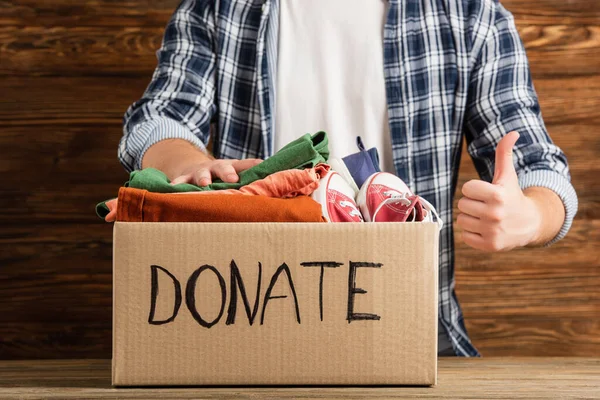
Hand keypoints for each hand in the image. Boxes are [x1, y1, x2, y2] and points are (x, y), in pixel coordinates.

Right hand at [171, 158, 261, 185]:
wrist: (193, 167)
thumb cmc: (223, 175)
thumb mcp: (238, 173)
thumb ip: (255, 176)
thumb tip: (288, 182)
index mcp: (233, 167)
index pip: (245, 165)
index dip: (253, 166)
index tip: (262, 167)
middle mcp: (217, 167)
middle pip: (223, 167)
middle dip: (227, 173)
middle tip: (233, 179)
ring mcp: (200, 172)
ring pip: (201, 174)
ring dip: (203, 178)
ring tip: (204, 185)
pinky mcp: (184, 178)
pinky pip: (179, 181)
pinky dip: (176, 185)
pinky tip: (173, 188)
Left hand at [456, 131, 541, 251]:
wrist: (530, 223)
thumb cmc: (513, 195)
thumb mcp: (508, 175)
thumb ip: (504, 153)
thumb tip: (512, 132)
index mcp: (497, 195)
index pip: (466, 188)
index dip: (474, 189)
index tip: (486, 193)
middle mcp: (495, 214)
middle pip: (462, 205)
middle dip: (471, 204)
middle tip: (486, 206)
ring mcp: (492, 231)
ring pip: (461, 220)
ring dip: (470, 218)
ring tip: (486, 218)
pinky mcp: (490, 245)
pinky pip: (465, 236)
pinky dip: (472, 233)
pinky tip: (486, 229)